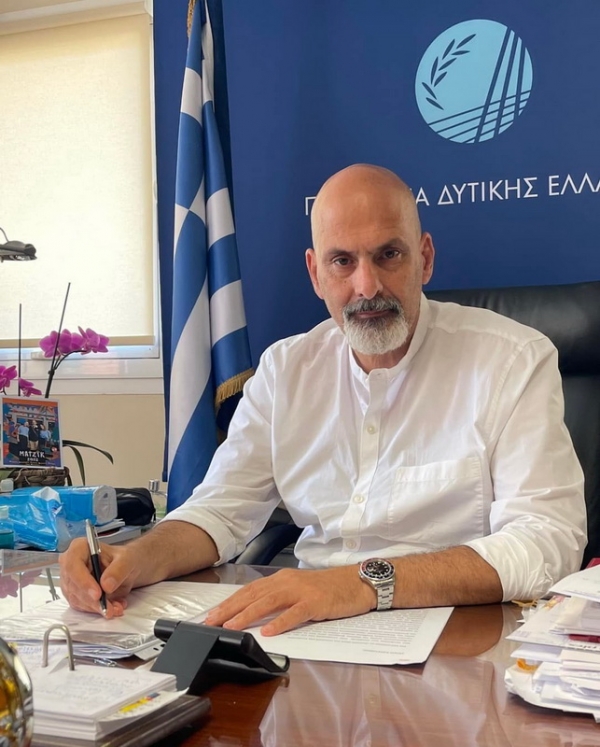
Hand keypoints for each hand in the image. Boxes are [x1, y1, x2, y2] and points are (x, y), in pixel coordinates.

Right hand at [59, 538, 141, 616]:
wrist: (125, 568)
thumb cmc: (123, 558)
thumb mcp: (127, 559)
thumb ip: (118, 570)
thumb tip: (106, 585)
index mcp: (79, 548)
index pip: (73, 566)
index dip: (83, 582)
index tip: (98, 594)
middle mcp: (70, 563)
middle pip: (74, 586)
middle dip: (93, 600)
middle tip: (110, 608)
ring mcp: (70, 580)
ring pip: (77, 599)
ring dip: (96, 607)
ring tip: (115, 608)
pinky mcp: (73, 594)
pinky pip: (81, 606)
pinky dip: (96, 609)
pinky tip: (111, 607)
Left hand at [204, 566, 374, 635]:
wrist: (357, 582)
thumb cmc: (328, 589)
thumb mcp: (299, 590)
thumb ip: (278, 598)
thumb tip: (254, 612)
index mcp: (281, 579)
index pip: (249, 590)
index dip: (229, 602)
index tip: (211, 615)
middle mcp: (287, 582)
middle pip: (253, 595)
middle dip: (230, 609)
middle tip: (210, 622)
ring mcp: (301, 591)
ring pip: (269, 602)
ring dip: (247, 614)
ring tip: (231, 626)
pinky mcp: (316, 602)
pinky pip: (295, 613)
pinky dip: (280, 622)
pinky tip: (268, 631)